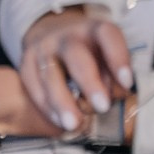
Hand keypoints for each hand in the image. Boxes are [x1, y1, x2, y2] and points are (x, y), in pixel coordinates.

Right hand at [18, 8, 135, 133]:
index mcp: (94, 29)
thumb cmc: (91, 51)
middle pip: (76, 56)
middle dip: (90, 83)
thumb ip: (113, 72)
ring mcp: (43, 49)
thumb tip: (117, 95)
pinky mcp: (26, 64)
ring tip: (74, 124)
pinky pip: (34, 86)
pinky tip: (59, 121)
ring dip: (63, 102)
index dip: (118, 58)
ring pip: (51, 75)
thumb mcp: (107, 52)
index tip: (127, 82)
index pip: (108, 36)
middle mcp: (67, 36)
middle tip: (102, 107)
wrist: (52, 33)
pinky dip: (47, 107)